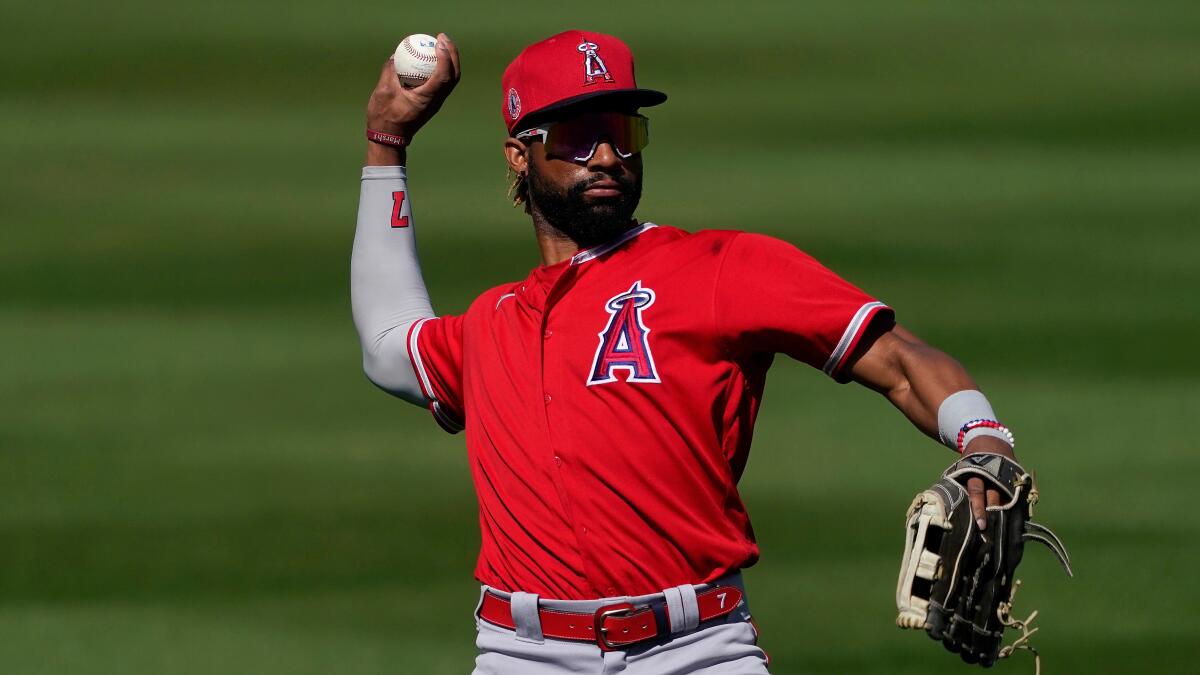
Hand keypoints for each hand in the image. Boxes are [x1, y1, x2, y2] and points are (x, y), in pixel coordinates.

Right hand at [365, 32, 460, 164]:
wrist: (389, 138)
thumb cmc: (384, 117)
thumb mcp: (383, 91)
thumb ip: (390, 71)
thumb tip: (396, 55)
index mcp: (427, 98)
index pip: (444, 75)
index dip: (445, 56)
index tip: (438, 41)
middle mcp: (436, 100)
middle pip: (453, 75)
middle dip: (452, 53)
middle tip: (442, 37)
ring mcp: (436, 102)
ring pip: (451, 79)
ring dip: (449, 59)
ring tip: (440, 43)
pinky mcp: (432, 101)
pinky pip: (442, 81)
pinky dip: (441, 67)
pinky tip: (430, 57)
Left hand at [962, 436, 1017, 531]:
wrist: (990, 440)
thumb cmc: (972, 460)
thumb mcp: (963, 467)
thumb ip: (959, 484)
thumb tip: (947, 506)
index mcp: (977, 471)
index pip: (977, 492)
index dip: (979, 509)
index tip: (980, 525)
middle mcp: (994, 474)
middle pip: (995, 497)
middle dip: (994, 514)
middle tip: (994, 531)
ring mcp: (1008, 474)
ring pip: (1009, 497)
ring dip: (1008, 513)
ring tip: (1008, 528)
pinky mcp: (1018, 476)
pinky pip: (1020, 493)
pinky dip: (1019, 506)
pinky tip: (1020, 519)